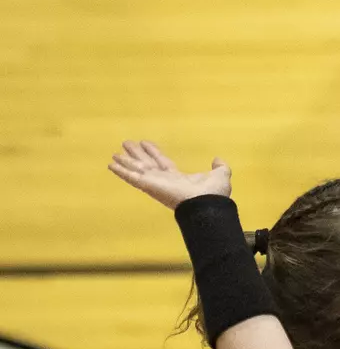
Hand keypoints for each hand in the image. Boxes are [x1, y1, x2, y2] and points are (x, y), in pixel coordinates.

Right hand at [108, 141, 231, 210]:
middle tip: (125, 143)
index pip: (162, 162)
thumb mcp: (221, 175)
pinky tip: (111, 165)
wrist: (206, 205)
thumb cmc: (213, 193)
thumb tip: (217, 159)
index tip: (144, 143)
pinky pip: (132, 177)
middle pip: (146, 164)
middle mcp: (164, 180)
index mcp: (178, 178)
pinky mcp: (148, 186)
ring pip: (136, 169)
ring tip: (113, 153)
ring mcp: (154, 183)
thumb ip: (219, 167)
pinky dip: (121, 171)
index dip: (153, 152)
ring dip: (125, 162)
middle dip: (136, 154)